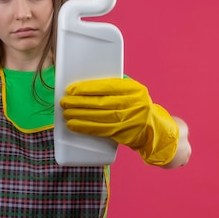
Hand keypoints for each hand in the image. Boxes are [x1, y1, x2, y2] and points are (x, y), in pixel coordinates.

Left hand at [60, 77, 178, 164]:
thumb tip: (88, 83)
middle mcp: (134, 104)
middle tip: (64, 101)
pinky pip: (100, 130)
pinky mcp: (122, 134)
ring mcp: (129, 120)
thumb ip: (116, 86)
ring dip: (79, 115)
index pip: (107, 87)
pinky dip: (84, 127)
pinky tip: (73, 124)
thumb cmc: (137, 107)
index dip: (87, 88)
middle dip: (79, 102)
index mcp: (135, 89)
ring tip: (65, 112)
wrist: (154, 130)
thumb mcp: (133, 92)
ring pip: (98, 117)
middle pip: (101, 102)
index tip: (72, 89)